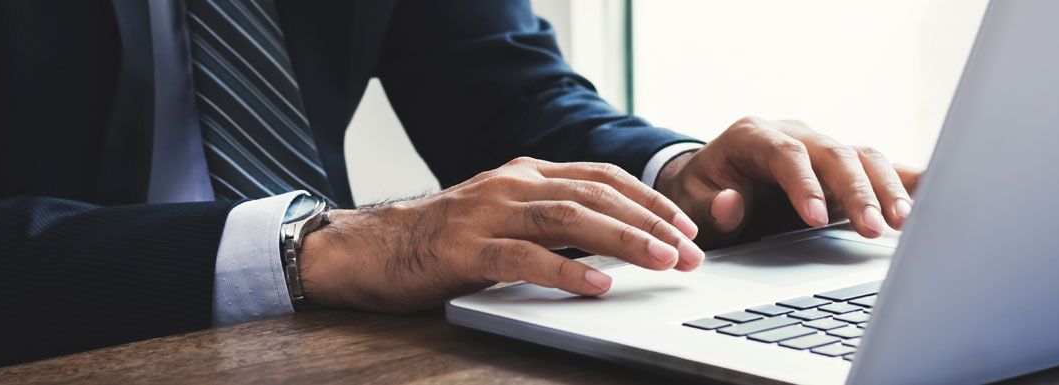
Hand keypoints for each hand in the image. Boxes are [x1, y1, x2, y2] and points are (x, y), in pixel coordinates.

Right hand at [297, 157, 705, 311]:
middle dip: (651, 223)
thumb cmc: (440, 239)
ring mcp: (488, 215)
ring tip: (662, 262)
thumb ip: (549, 219)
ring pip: (570, 219)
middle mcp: (511, 185)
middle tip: (691, 252)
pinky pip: (526, 259)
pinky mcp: (466, 250)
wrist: (368, 249)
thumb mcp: (502, 217)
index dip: (649, 200)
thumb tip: (614, 240)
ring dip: (623, 240)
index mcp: (524, 174)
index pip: (602, 177)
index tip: (686, 227)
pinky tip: (598, 285)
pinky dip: (567, 271)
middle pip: (596, 195)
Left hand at [654, 116, 923, 246]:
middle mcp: (795, 135)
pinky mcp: (844, 169)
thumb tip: (730, 204)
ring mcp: (823, 150)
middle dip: (856, 191)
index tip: (816, 218)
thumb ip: (710, 206)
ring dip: (887, 189)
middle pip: (834, 153)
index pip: (786, 154)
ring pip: (864, 158)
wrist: (710, 184)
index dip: (804, 184)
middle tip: (872, 228)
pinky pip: (880, 168)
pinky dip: (906, 180)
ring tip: (904, 223)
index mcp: (753, 136)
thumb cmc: (701, 193)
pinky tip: (935, 196)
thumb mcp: (691, 203)